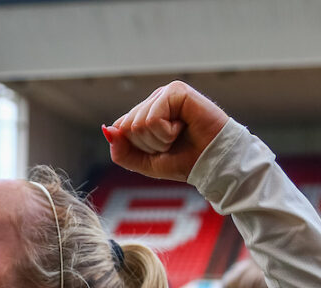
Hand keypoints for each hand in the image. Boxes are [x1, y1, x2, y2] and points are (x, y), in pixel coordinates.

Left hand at [105, 80, 229, 181]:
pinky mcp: (176, 91)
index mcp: (146, 112)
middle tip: (172, 142)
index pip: (120, 128)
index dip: (138, 147)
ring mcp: (165, 93)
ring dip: (158, 140)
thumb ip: (121, 150)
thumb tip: (107, 130)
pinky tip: (183, 127)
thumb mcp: (144, 162)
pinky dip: (165, 133)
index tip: (162, 149)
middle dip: (148, 144)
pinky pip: (152, 118)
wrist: (213, 163)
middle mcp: (155, 99)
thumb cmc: (184, 160)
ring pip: (138, 124)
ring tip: (179, 135)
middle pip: (127, 127)